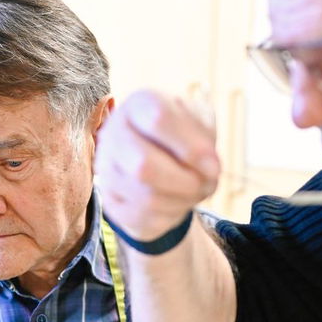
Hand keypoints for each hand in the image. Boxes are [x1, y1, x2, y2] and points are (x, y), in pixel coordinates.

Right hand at [95, 90, 220, 241]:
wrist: (161, 162)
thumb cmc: (182, 138)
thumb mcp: (200, 125)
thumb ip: (205, 140)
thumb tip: (209, 168)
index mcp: (139, 104)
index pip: (159, 120)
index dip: (191, 148)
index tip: (214, 164)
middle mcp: (113, 133)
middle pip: (143, 166)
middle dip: (185, 182)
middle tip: (206, 184)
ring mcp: (107, 168)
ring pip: (146, 197)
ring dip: (182, 200)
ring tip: (195, 191)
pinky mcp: (110, 201)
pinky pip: (142, 218)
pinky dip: (170, 215)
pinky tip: (177, 202)